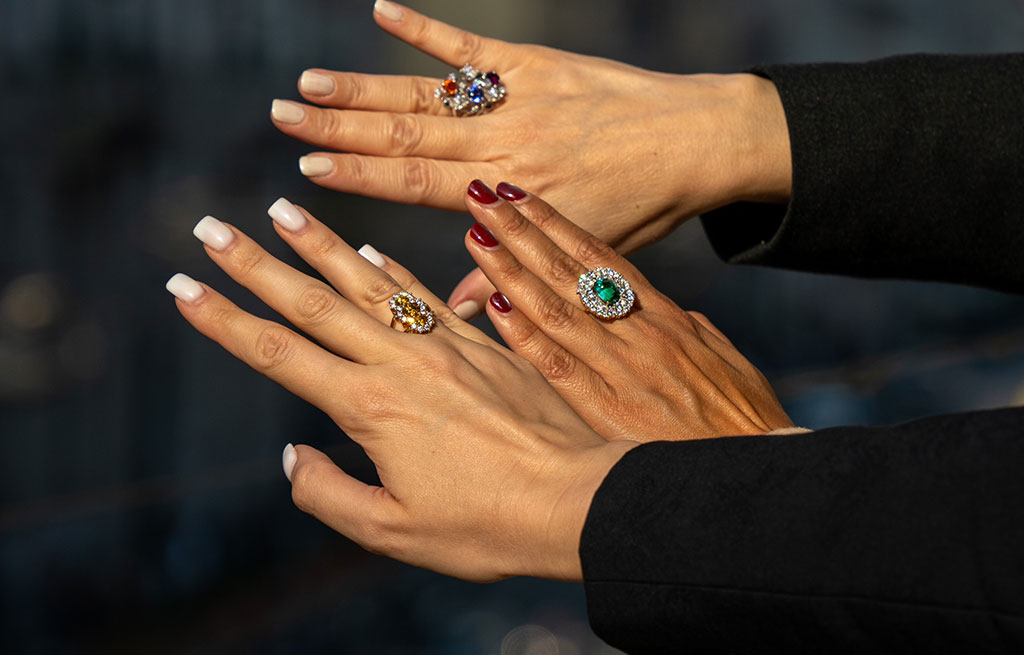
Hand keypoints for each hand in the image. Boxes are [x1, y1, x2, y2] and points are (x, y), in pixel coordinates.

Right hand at [168, 200, 636, 581]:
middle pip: (314, 304)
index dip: (224, 321)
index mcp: (370, 409)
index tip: (183, 286)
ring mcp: (445, 347)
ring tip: (284, 210)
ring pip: (370, 285)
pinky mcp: (484, 344)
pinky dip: (392, 269)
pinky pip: (427, 296)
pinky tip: (370, 249)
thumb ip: (329, 494)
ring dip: (321, 246)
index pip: (279, 355)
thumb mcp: (393, 531)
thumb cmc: (486, 526)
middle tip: (211, 227)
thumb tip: (293, 458)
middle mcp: (401, 364)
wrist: (579, 499)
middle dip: (255, 265)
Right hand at [270, 1, 790, 316]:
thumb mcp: (580, 253)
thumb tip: (453, 309)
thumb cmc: (643, 205)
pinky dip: (427, 29)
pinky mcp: (538, 62)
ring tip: (309, 82)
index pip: (418, 186)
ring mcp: (520, 97)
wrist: (702, 141)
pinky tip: (382, 10)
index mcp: (511, 193)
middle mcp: (506, 142)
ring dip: (365, 87)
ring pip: (428, 94)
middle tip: (281, 117)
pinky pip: (474, 45)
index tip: (308, 171)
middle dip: (339, 129)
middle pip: (407, 135)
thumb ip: (512, 278)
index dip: (360, 179)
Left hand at [460, 180, 793, 442]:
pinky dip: (522, 334)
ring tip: (476, 235)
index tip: (523, 196)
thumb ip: (696, 336)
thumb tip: (679, 317)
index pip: (602, 260)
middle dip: (523, 231)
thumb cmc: (748, 425)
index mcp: (668, 319)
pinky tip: (493, 307)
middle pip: (570, 271)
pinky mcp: (607, 411)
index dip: (559, 225)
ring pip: (555, 308)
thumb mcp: (728, 365)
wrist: (757, 475)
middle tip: (483, 195)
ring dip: (510, 269)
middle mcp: (640, 333)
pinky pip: (556, 365)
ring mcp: (623, 370)